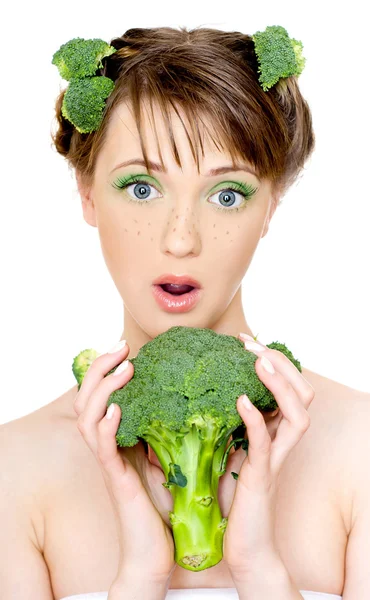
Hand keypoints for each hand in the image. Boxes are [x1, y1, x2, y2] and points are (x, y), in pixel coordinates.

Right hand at [73, 342, 174, 584]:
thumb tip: (188, 397)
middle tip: (122, 346)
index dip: (107, 368)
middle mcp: (107, 445)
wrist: (156, 546)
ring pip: (86, 418)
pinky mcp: (116, 479)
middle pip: (86, 399)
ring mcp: (108, 462)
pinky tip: (117, 409)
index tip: (127, 346)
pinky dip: (105, 426)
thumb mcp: (165, 453)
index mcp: (119, 436)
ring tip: (125, 369)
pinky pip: (103, 449)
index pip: (100, 394)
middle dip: (100, 368)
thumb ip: (166, 427)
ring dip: (103, 390)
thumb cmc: (164, 501)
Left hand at [222, 335, 314, 579]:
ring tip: (257, 363)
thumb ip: (226, 425)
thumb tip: (196, 396)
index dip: (273, 360)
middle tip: (251, 345)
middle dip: (280, 363)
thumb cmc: (232, 499)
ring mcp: (275, 459)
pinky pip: (265, 444)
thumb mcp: (229, 450)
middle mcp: (282, 442)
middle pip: (303, 394)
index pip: (290, 387)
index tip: (244, 340)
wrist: (242, 545)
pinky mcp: (261, 477)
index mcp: (275, 432)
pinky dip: (256, 419)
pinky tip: (241, 400)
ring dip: (279, 385)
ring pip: (298, 416)